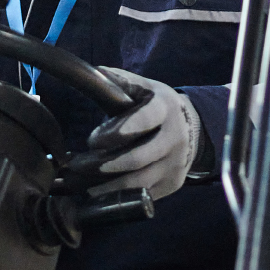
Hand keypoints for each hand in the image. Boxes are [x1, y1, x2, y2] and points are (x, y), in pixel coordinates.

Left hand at [87, 67, 200, 199]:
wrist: (192, 128)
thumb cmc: (156, 105)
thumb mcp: (143, 88)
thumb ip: (119, 82)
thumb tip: (94, 72)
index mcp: (165, 108)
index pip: (146, 119)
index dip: (121, 130)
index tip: (92, 140)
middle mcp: (175, 137)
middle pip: (140, 158)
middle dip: (106, 164)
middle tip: (77, 165)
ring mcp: (176, 163)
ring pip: (141, 181)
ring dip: (109, 186)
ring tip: (82, 185)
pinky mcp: (173, 183)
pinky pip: (145, 195)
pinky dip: (121, 196)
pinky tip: (100, 193)